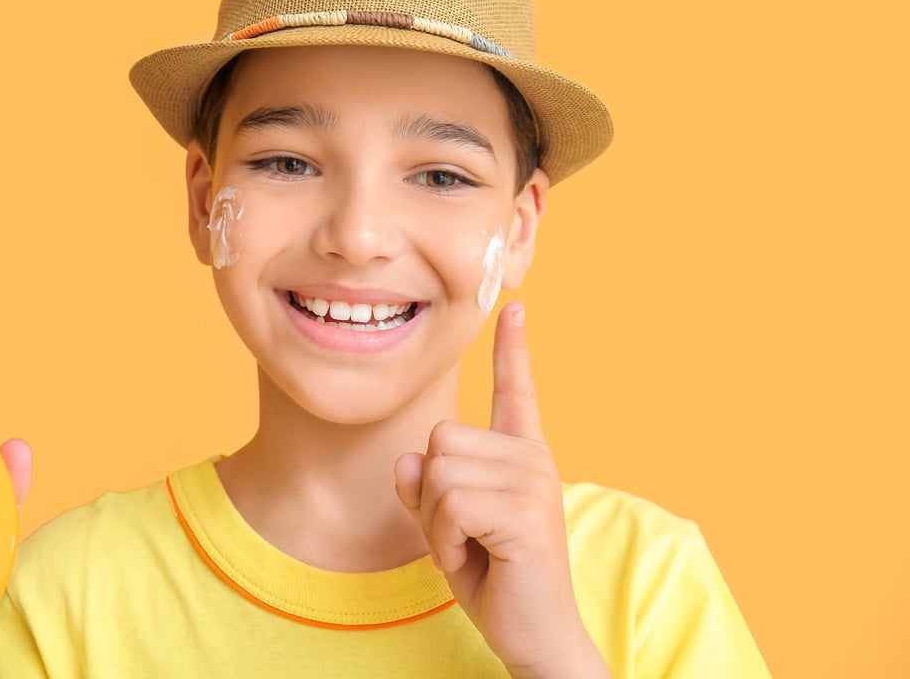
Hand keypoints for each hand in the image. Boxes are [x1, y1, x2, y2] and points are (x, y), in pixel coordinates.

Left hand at [394, 302, 608, 678]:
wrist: (535, 637)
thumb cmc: (495, 579)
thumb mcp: (446, 528)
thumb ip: (424, 490)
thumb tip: (409, 459)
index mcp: (520, 455)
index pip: (514, 391)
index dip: (512, 350)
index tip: (515, 308)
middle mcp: (531, 458)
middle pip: (439, 438)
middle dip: (430, 495)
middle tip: (463, 536)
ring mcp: (532, 480)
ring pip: (438, 470)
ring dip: (435, 521)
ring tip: (470, 548)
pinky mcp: (524, 510)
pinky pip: (448, 504)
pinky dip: (442, 539)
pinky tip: (471, 558)